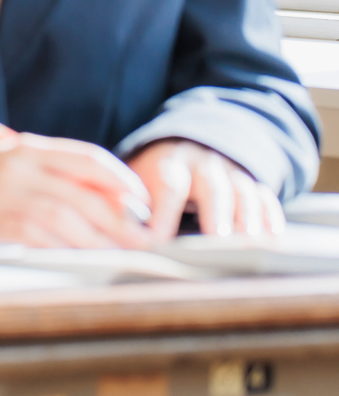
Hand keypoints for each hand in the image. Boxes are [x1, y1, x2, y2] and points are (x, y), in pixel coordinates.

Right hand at [0, 121, 152, 248]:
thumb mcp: (18, 164)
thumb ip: (59, 175)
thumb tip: (117, 201)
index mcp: (29, 148)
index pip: (88, 159)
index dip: (122, 181)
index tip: (142, 203)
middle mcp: (20, 168)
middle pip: (84, 194)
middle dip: (119, 220)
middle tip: (142, 239)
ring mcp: (8, 195)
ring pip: (66, 219)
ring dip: (97, 242)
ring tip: (117, 254)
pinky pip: (42, 239)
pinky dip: (67, 251)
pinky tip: (82, 259)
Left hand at [127, 138, 283, 238]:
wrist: (185, 148)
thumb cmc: (154, 178)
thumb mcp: (136, 182)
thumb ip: (129, 206)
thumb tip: (121, 238)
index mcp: (168, 164)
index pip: (167, 185)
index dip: (163, 213)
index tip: (158, 242)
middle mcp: (202, 164)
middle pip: (211, 187)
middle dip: (215, 214)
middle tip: (217, 241)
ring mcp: (230, 172)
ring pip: (242, 192)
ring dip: (247, 220)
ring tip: (249, 247)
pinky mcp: (252, 183)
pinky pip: (265, 197)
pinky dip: (270, 217)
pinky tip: (273, 240)